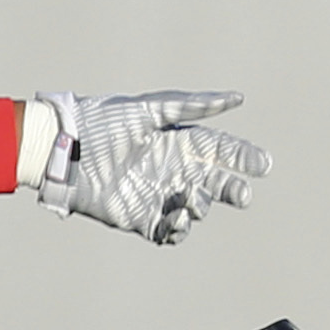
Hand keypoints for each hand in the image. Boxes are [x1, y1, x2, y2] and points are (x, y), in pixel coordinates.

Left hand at [30, 90, 268, 244]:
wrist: (66, 150)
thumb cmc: (106, 122)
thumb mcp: (151, 110)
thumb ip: (193, 107)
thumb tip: (237, 98)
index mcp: (179, 142)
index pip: (221, 151)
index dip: (243, 158)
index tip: (263, 165)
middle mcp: (173, 169)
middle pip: (216, 183)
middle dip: (232, 189)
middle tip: (241, 195)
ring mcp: (159, 194)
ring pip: (196, 208)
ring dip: (201, 205)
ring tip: (191, 198)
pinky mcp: (140, 218)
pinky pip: (169, 231)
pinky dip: (178, 229)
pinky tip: (176, 219)